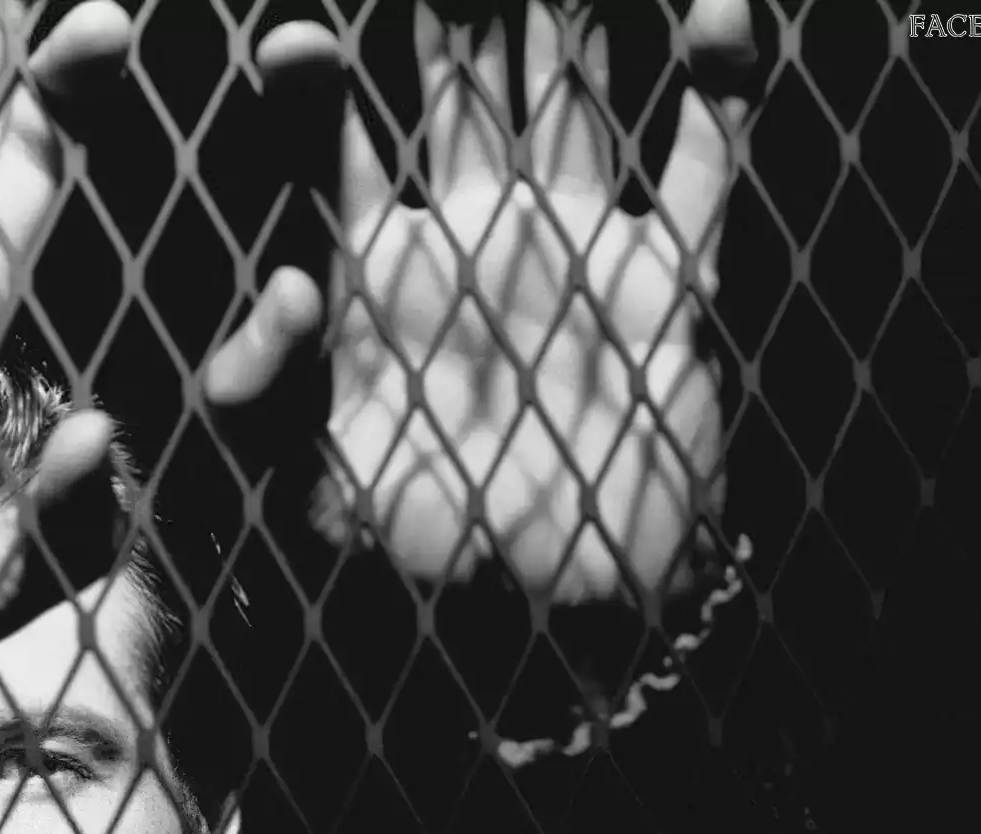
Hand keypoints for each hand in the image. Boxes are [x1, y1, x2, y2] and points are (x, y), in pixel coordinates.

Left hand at [208, 0, 755, 602]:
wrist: (535, 625)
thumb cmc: (408, 558)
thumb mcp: (301, 479)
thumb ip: (262, 390)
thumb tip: (282, 286)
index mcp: (376, 281)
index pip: (335, 150)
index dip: (316, 82)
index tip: (291, 34)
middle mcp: (473, 246)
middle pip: (461, 94)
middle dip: (456, 13)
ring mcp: (574, 254)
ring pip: (578, 101)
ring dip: (578, 19)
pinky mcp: (667, 287)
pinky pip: (702, 169)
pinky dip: (718, 86)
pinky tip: (710, 8)